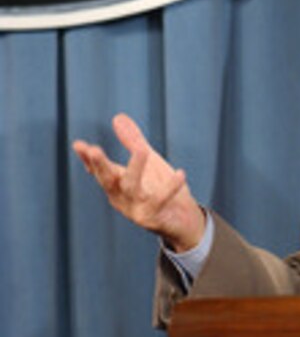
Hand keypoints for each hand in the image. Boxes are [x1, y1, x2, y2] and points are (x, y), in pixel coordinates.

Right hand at [72, 113, 205, 251]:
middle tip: (94, 150)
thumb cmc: (161, 188)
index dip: (88, 158)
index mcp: (116, 184)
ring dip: (135, 168)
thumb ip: (133, 141)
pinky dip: (170, 187)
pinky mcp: (152, 218)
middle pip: (108, 180)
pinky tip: (180, 173)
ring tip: (142, 150)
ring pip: (132, 187)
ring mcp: (135, 209)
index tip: (79, 145)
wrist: (183, 219)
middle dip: (100, 165)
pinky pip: (160, 200)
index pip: (99, 170)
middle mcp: (121, 198)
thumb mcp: (148, 161)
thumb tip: (117, 117)